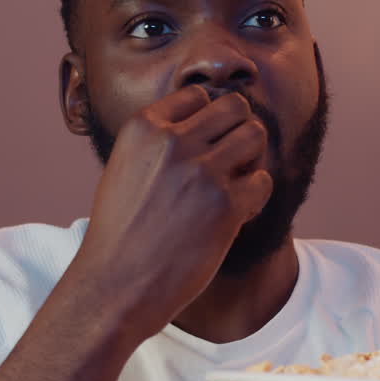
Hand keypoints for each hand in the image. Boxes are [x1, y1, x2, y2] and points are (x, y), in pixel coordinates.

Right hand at [65, 86, 272, 341]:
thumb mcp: (126, 167)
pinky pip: (263, 181)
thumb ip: (159, 141)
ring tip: (234, 184)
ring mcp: (201, 172)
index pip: (197, 96)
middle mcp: (173, 142)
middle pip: (235, 106)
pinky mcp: (225, 205)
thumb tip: (203, 117)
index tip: (202, 147)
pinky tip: (235, 214)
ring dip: (251, 159)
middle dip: (238, 130)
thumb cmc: (121, 232)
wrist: (116, 285)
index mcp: (143, 128)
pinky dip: (256, 196)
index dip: (207, 120)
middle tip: (230, 161)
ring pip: (255, 136)